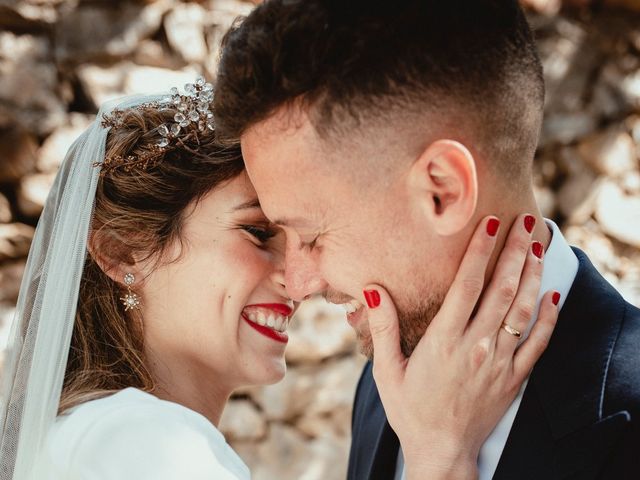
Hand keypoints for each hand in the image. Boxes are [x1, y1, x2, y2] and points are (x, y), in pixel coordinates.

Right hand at [363, 215, 559, 479]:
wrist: (442, 451)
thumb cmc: (410, 409)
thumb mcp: (386, 370)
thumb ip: (383, 327)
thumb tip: (372, 288)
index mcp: (443, 341)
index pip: (466, 285)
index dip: (480, 251)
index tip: (491, 223)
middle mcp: (476, 347)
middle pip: (501, 290)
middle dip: (515, 252)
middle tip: (525, 222)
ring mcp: (499, 362)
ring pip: (522, 311)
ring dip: (533, 276)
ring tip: (539, 246)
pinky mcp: (514, 378)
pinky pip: (537, 344)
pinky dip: (547, 319)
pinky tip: (552, 296)